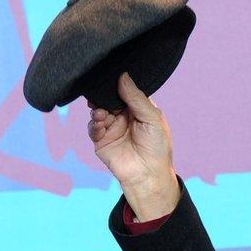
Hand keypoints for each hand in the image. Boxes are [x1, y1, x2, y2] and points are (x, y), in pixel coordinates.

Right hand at [88, 73, 179, 220]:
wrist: (148, 174)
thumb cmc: (157, 147)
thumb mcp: (152, 118)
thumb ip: (137, 97)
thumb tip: (123, 76)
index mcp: (138, 109)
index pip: (125, 91)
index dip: (118, 85)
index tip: (112, 78)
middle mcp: (124, 116)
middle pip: (108, 99)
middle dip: (103, 96)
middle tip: (101, 94)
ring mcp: (112, 128)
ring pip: (98, 111)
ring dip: (97, 109)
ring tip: (101, 112)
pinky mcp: (102, 141)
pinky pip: (93, 127)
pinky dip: (94, 124)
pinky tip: (99, 123)